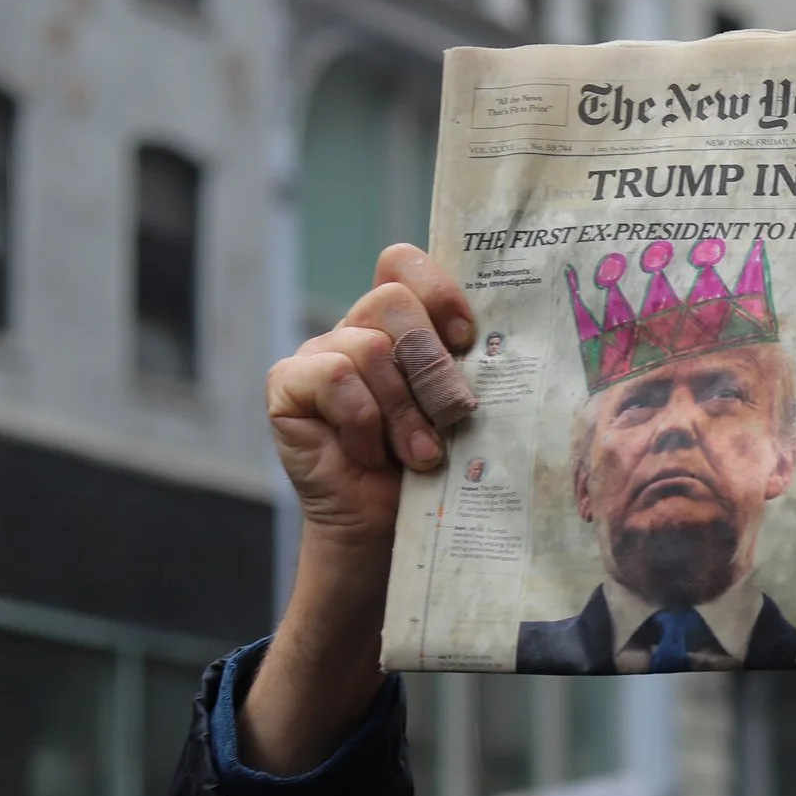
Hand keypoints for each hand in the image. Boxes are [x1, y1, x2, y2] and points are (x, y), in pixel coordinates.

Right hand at [270, 245, 476, 561]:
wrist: (388, 531)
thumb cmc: (434, 469)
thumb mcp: (460, 411)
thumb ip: (468, 367)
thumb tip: (508, 342)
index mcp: (400, 325)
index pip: (403, 265)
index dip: (437, 289)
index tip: (468, 338)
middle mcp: (356, 330)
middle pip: (391, 299)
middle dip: (431, 363)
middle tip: (453, 413)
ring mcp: (318, 355)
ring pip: (368, 346)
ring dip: (404, 409)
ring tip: (421, 454)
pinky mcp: (287, 386)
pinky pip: (334, 377)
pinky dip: (363, 421)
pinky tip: (371, 455)